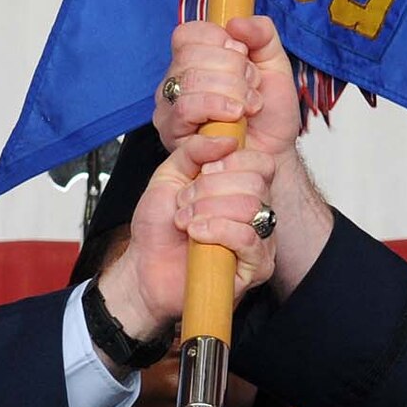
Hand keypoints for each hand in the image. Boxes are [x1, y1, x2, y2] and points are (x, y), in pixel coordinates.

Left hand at [97, 134, 277, 350]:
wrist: (145, 268)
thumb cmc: (159, 227)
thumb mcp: (169, 175)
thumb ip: (194, 150)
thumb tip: (226, 138)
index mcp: (241, 187)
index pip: (261, 163)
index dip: (231, 161)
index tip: (202, 171)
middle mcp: (256, 211)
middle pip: (255, 182)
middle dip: (210, 188)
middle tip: (184, 202)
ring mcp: (260, 239)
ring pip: (251, 208)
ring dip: (208, 210)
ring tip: (185, 221)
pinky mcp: (256, 267)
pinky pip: (248, 239)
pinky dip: (217, 231)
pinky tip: (196, 234)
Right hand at [154, 16, 300, 160]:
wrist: (273, 153)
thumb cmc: (268, 115)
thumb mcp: (274, 64)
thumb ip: (262, 34)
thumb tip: (236, 23)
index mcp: (194, 60)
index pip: (188, 33)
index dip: (220, 40)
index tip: (244, 56)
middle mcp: (176, 81)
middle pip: (191, 55)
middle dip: (233, 69)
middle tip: (251, 88)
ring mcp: (170, 106)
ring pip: (190, 80)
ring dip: (230, 91)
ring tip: (247, 106)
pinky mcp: (171, 132)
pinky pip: (186, 108)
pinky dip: (217, 108)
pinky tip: (234, 118)